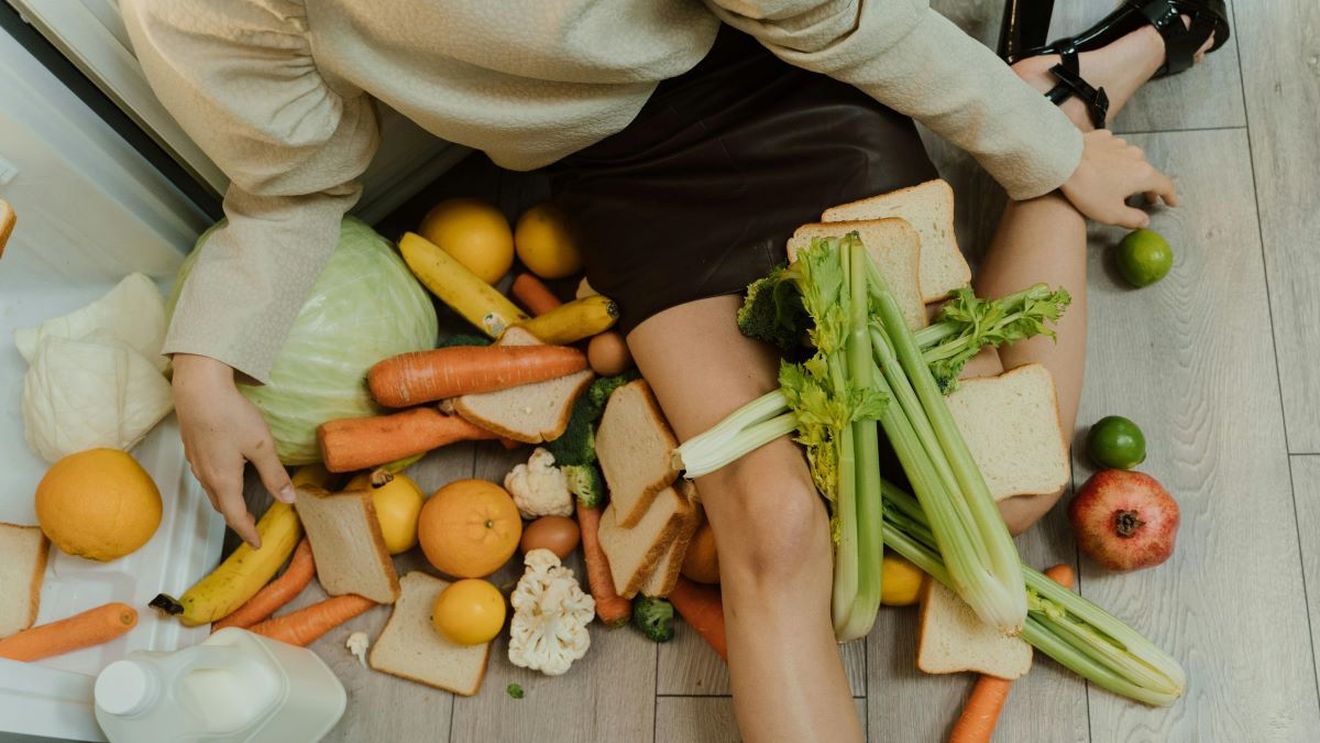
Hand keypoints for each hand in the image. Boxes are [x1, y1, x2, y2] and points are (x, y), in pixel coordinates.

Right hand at [173, 354, 292, 547]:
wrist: (197, 389)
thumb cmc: (230, 416)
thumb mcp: (261, 446)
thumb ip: (274, 474)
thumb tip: (288, 500)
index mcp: (224, 480)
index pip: (236, 516)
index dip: (247, 532)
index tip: (257, 544)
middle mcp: (206, 476)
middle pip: (222, 506)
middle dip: (237, 519)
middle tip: (251, 527)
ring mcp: (197, 462)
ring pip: (212, 491)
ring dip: (227, 503)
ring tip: (241, 506)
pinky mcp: (193, 449)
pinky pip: (206, 476)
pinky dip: (219, 486)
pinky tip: (227, 475)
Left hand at [1060, 130, 1178, 228]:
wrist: (1062, 159)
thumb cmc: (1088, 189)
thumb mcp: (1111, 214)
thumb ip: (1132, 219)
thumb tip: (1145, 221)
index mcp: (1143, 174)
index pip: (1165, 185)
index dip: (1170, 196)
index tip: (1172, 203)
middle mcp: (1136, 155)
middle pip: (1147, 172)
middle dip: (1148, 186)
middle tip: (1147, 198)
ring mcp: (1119, 143)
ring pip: (1130, 159)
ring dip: (1129, 172)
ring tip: (1121, 183)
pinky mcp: (1102, 137)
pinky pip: (1112, 150)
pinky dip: (1112, 159)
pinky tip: (1102, 166)